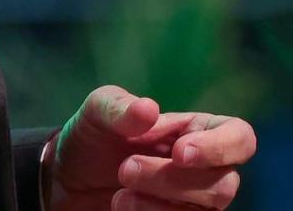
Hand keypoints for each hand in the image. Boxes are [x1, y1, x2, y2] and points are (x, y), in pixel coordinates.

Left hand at [43, 85, 256, 209]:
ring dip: (161, 203)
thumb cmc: (92, 136)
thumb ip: (120, 107)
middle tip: (126, 169)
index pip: (240, 136)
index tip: (180, 153)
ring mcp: (192, 201)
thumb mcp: (97, 111)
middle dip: (172, 180)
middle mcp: (202, 168)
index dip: (221, 147)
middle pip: (223, 183)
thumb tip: (150, 109)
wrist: (68, 179)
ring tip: (120, 195)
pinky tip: (122, 206)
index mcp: (193, 130)